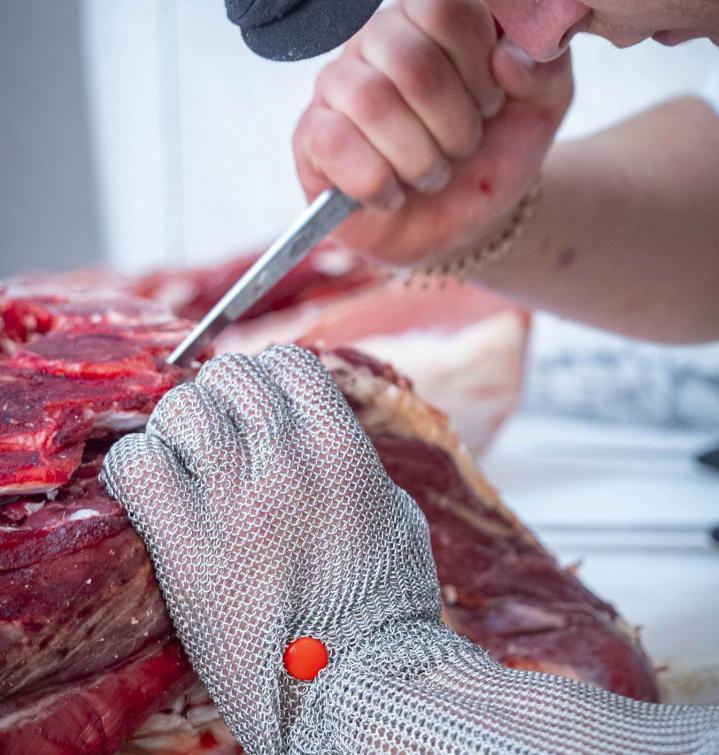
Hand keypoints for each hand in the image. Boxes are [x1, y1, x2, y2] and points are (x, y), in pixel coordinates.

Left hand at [102, 349, 718, 754]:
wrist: (359, 686)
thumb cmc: (387, 611)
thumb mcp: (396, 516)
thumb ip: (357, 467)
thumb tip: (325, 444)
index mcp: (341, 447)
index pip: (287, 359)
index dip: (263, 376)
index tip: (253, 406)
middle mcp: (288, 458)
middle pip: (227, 375)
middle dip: (216, 397)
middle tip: (213, 436)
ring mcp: (236, 499)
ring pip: (180, 408)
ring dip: (174, 428)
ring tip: (178, 463)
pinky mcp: (188, 547)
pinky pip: (137, 465)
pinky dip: (132, 466)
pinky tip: (143, 489)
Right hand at [293, 0, 572, 264]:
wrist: (467, 218)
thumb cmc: (497, 146)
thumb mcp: (544, 103)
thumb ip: (546, 66)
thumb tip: (507, 59)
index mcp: (429, 12)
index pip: (444, 9)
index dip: (478, 68)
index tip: (492, 103)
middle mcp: (376, 38)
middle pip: (408, 59)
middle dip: (452, 122)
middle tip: (463, 146)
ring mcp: (336, 85)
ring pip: (368, 99)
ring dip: (418, 156)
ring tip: (431, 173)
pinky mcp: (311, 137)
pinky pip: (331, 142)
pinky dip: (376, 181)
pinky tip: (393, 193)